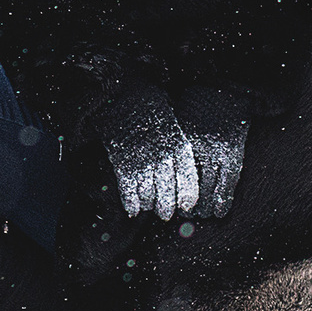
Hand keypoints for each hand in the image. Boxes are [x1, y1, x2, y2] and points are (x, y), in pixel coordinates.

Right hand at [94, 83, 249, 220]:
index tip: (187, 207)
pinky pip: (129, 191)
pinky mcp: (123, 164)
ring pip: (149, 196)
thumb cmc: (153, 109)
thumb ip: (179, 149)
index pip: (188, 181)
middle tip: (166, 214)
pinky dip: (131, 203)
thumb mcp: (174, 126)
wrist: (125, 96)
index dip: (188, 198)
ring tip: (149, 208)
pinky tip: (133, 208)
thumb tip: (183, 173)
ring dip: (149, 206)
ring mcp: (142, 163)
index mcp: (179, 147)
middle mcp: (163, 158)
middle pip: (168, 195)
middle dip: (167, 208)